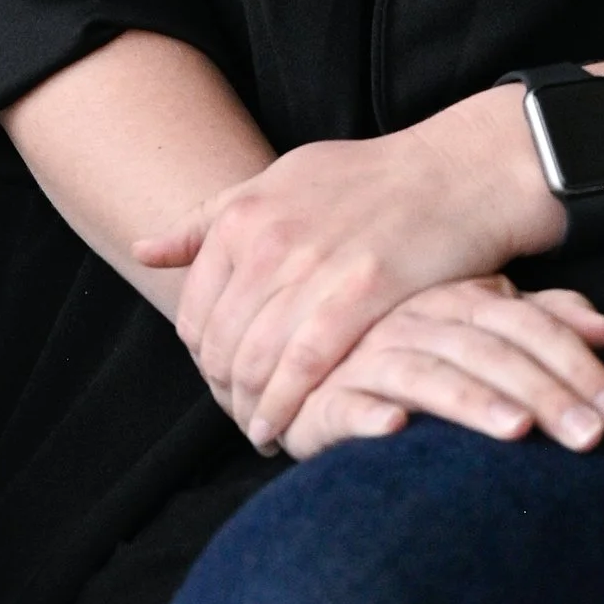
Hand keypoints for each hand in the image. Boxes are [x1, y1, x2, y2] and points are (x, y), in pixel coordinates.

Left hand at [133, 92, 563, 449]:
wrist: (459, 173)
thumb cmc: (372, 179)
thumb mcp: (282, 179)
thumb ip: (211, 218)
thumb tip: (144, 250)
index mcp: (243, 214)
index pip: (194, 312)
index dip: (203, 359)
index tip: (223, 381)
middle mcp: (268, 240)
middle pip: (220, 345)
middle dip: (225, 392)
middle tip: (241, 416)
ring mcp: (313, 268)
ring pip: (255, 363)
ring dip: (250, 409)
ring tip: (260, 430)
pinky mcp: (361, 296)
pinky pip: (302, 369)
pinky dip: (285, 407)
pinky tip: (283, 429)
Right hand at [278, 280, 603, 460]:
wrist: (315, 369)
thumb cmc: (415, 352)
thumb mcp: (484, 328)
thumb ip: (544, 322)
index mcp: (457, 300)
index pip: (529, 326)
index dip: (578, 365)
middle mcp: (413, 321)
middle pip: (489, 352)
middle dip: (545, 393)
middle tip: (591, 436)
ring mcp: (365, 358)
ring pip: (425, 373)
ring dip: (470, 401)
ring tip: (516, 430)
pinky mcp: (321, 399)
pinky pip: (343, 404)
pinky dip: (367, 414)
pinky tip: (395, 429)